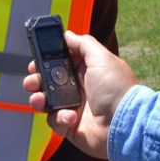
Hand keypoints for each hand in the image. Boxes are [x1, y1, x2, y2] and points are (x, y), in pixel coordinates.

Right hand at [22, 32, 138, 158]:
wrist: (125, 124)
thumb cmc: (116, 87)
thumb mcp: (101, 58)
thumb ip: (83, 44)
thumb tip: (68, 34)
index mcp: (84, 70)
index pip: (59, 62)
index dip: (45, 59)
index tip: (36, 58)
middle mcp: (77, 88)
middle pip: (47, 81)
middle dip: (36, 79)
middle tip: (34, 80)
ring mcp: (73, 107)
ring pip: (45, 101)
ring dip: (38, 98)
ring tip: (39, 99)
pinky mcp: (70, 126)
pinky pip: (54, 121)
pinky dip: (58, 118)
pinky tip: (69, 116)